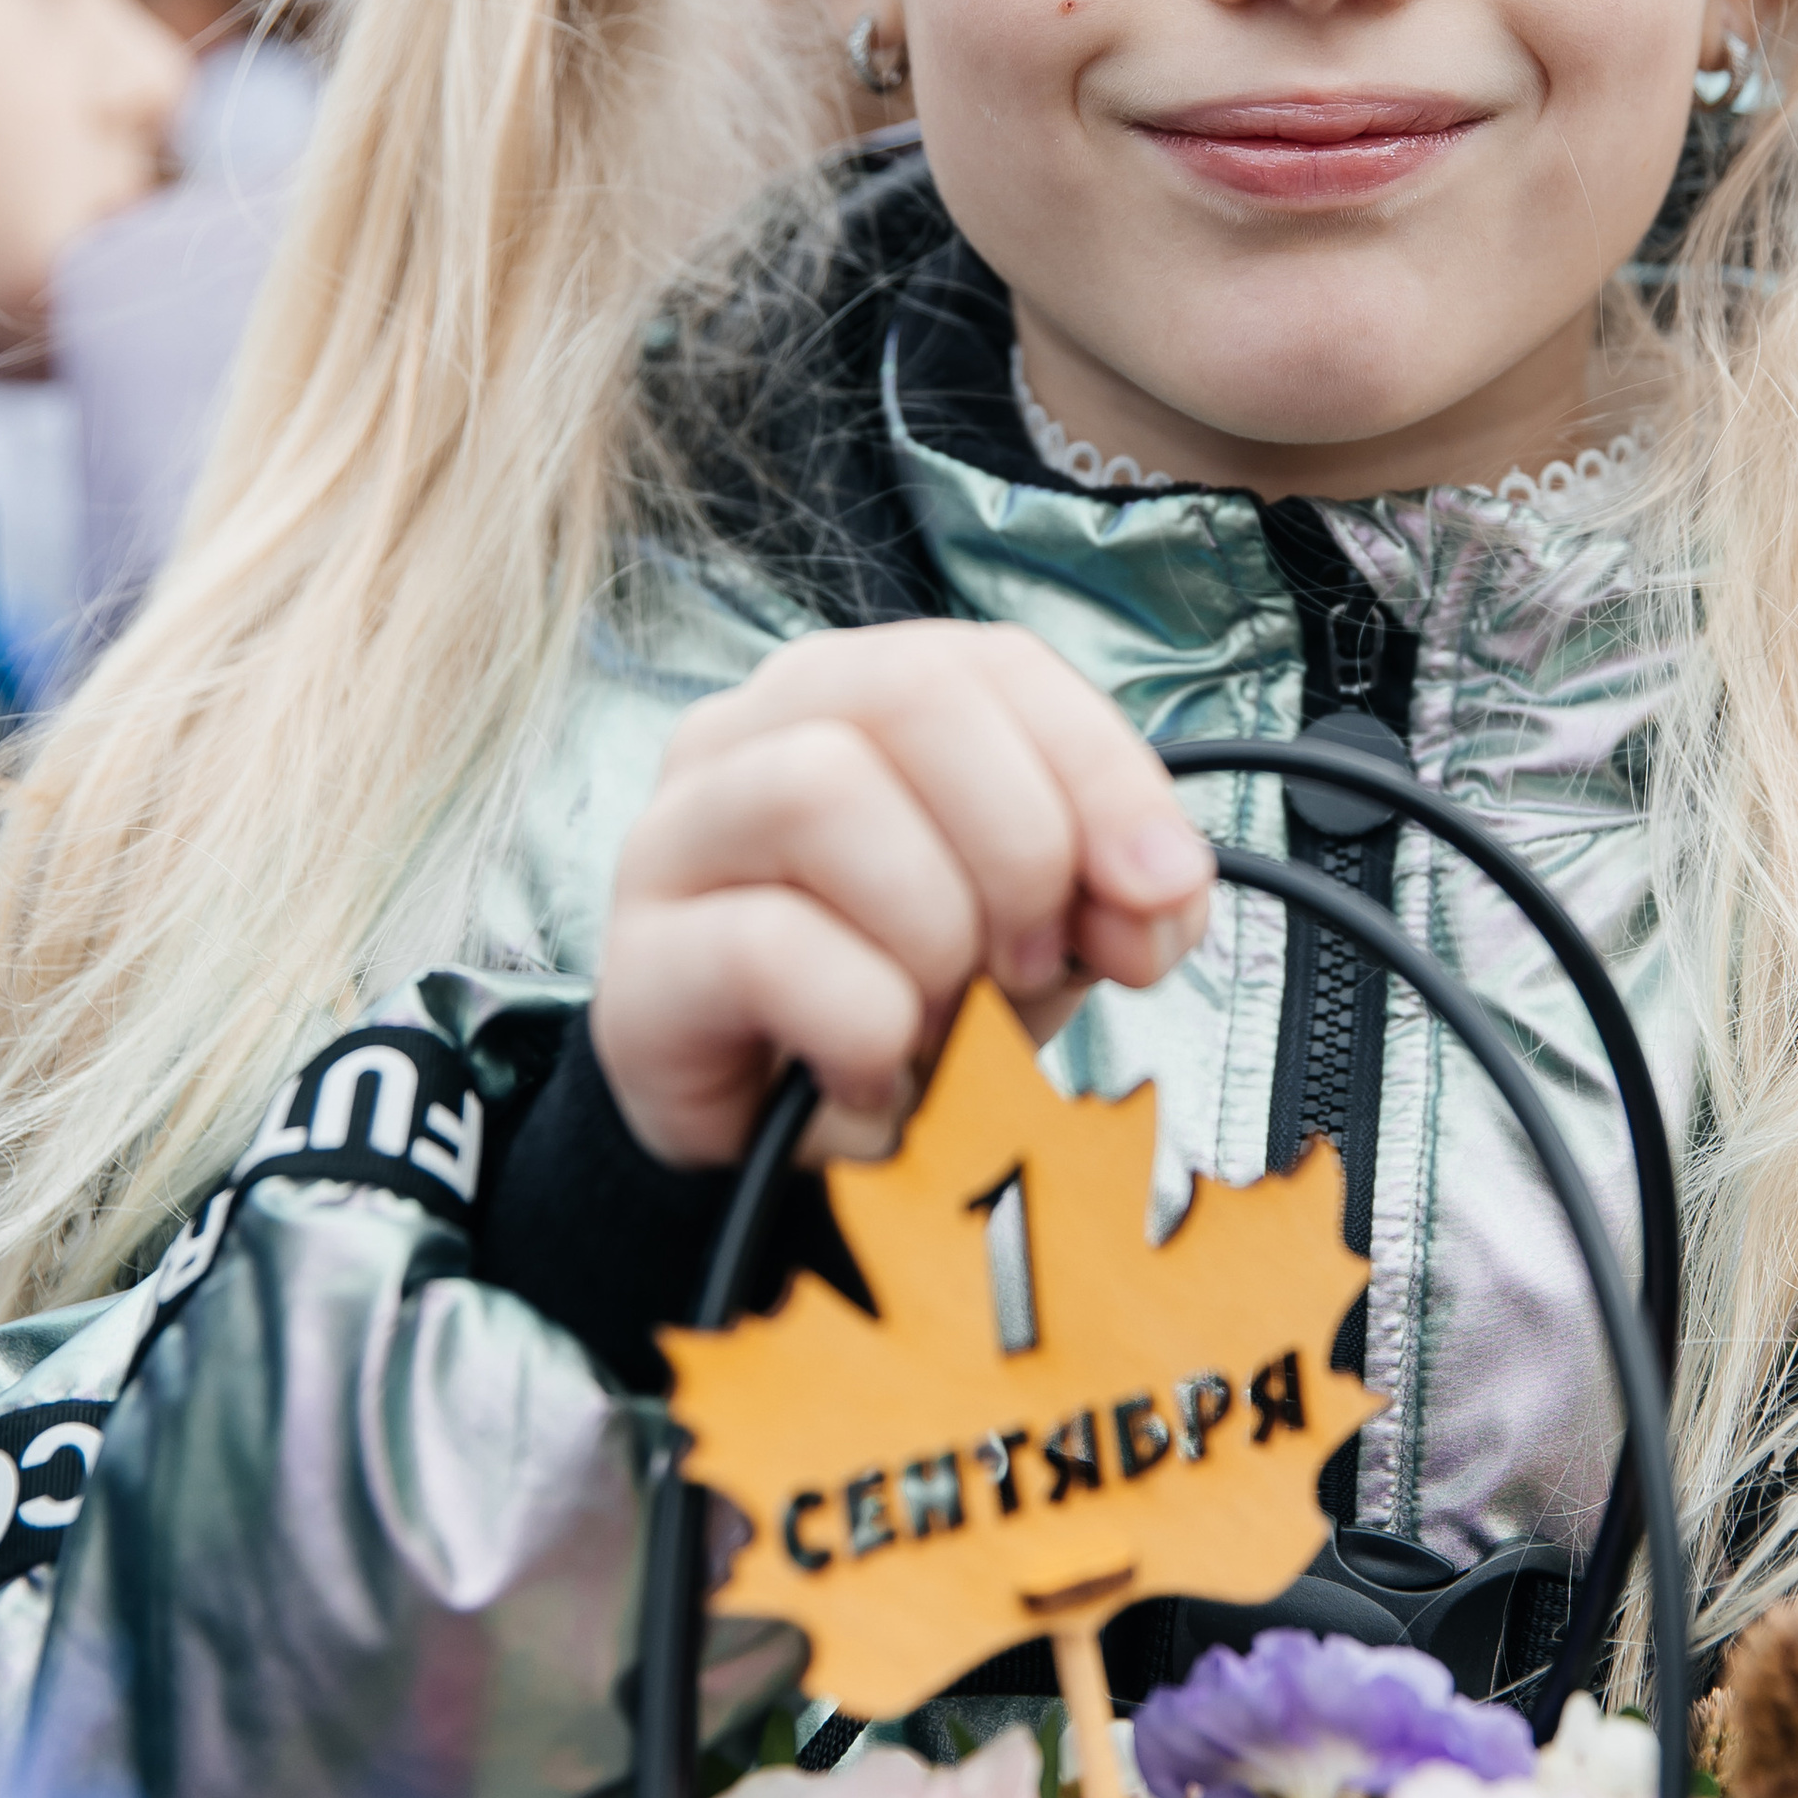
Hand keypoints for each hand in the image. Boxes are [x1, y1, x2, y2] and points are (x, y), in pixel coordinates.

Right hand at [590, 622, 1215, 1169]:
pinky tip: (873, 1072)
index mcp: (858, 694)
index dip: (1101, 771)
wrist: (789, 1135)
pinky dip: (862, 1022)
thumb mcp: (1045, 929)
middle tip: (1033, 963)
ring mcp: (677, 838)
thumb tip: (1157, 888)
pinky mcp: (638, 964)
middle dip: (1018, 842)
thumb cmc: (911, 996)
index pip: (996, 662)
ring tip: (941, 1018)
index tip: (1159, 889)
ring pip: (821, 791)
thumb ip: (1114, 890)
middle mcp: (751, 733)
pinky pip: (766, 946)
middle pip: (909, 695)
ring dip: (931, 930)